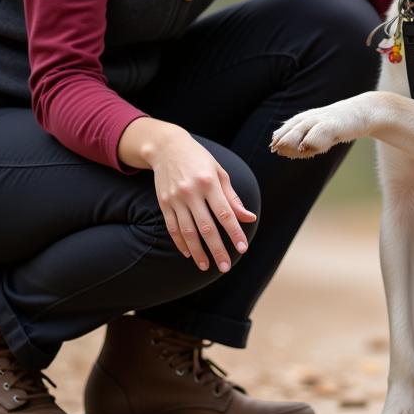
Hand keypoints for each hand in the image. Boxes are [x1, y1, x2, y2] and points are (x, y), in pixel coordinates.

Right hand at [125, 121, 256, 273]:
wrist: (167, 147)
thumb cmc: (199, 159)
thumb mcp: (219, 173)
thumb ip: (233, 198)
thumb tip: (249, 218)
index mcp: (209, 183)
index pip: (225, 213)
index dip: (234, 232)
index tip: (242, 248)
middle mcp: (191, 192)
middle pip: (206, 227)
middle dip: (217, 249)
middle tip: (225, 267)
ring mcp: (176, 199)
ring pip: (187, 232)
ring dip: (197, 252)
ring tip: (205, 266)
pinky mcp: (164, 203)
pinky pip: (172, 228)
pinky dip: (180, 243)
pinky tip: (189, 253)